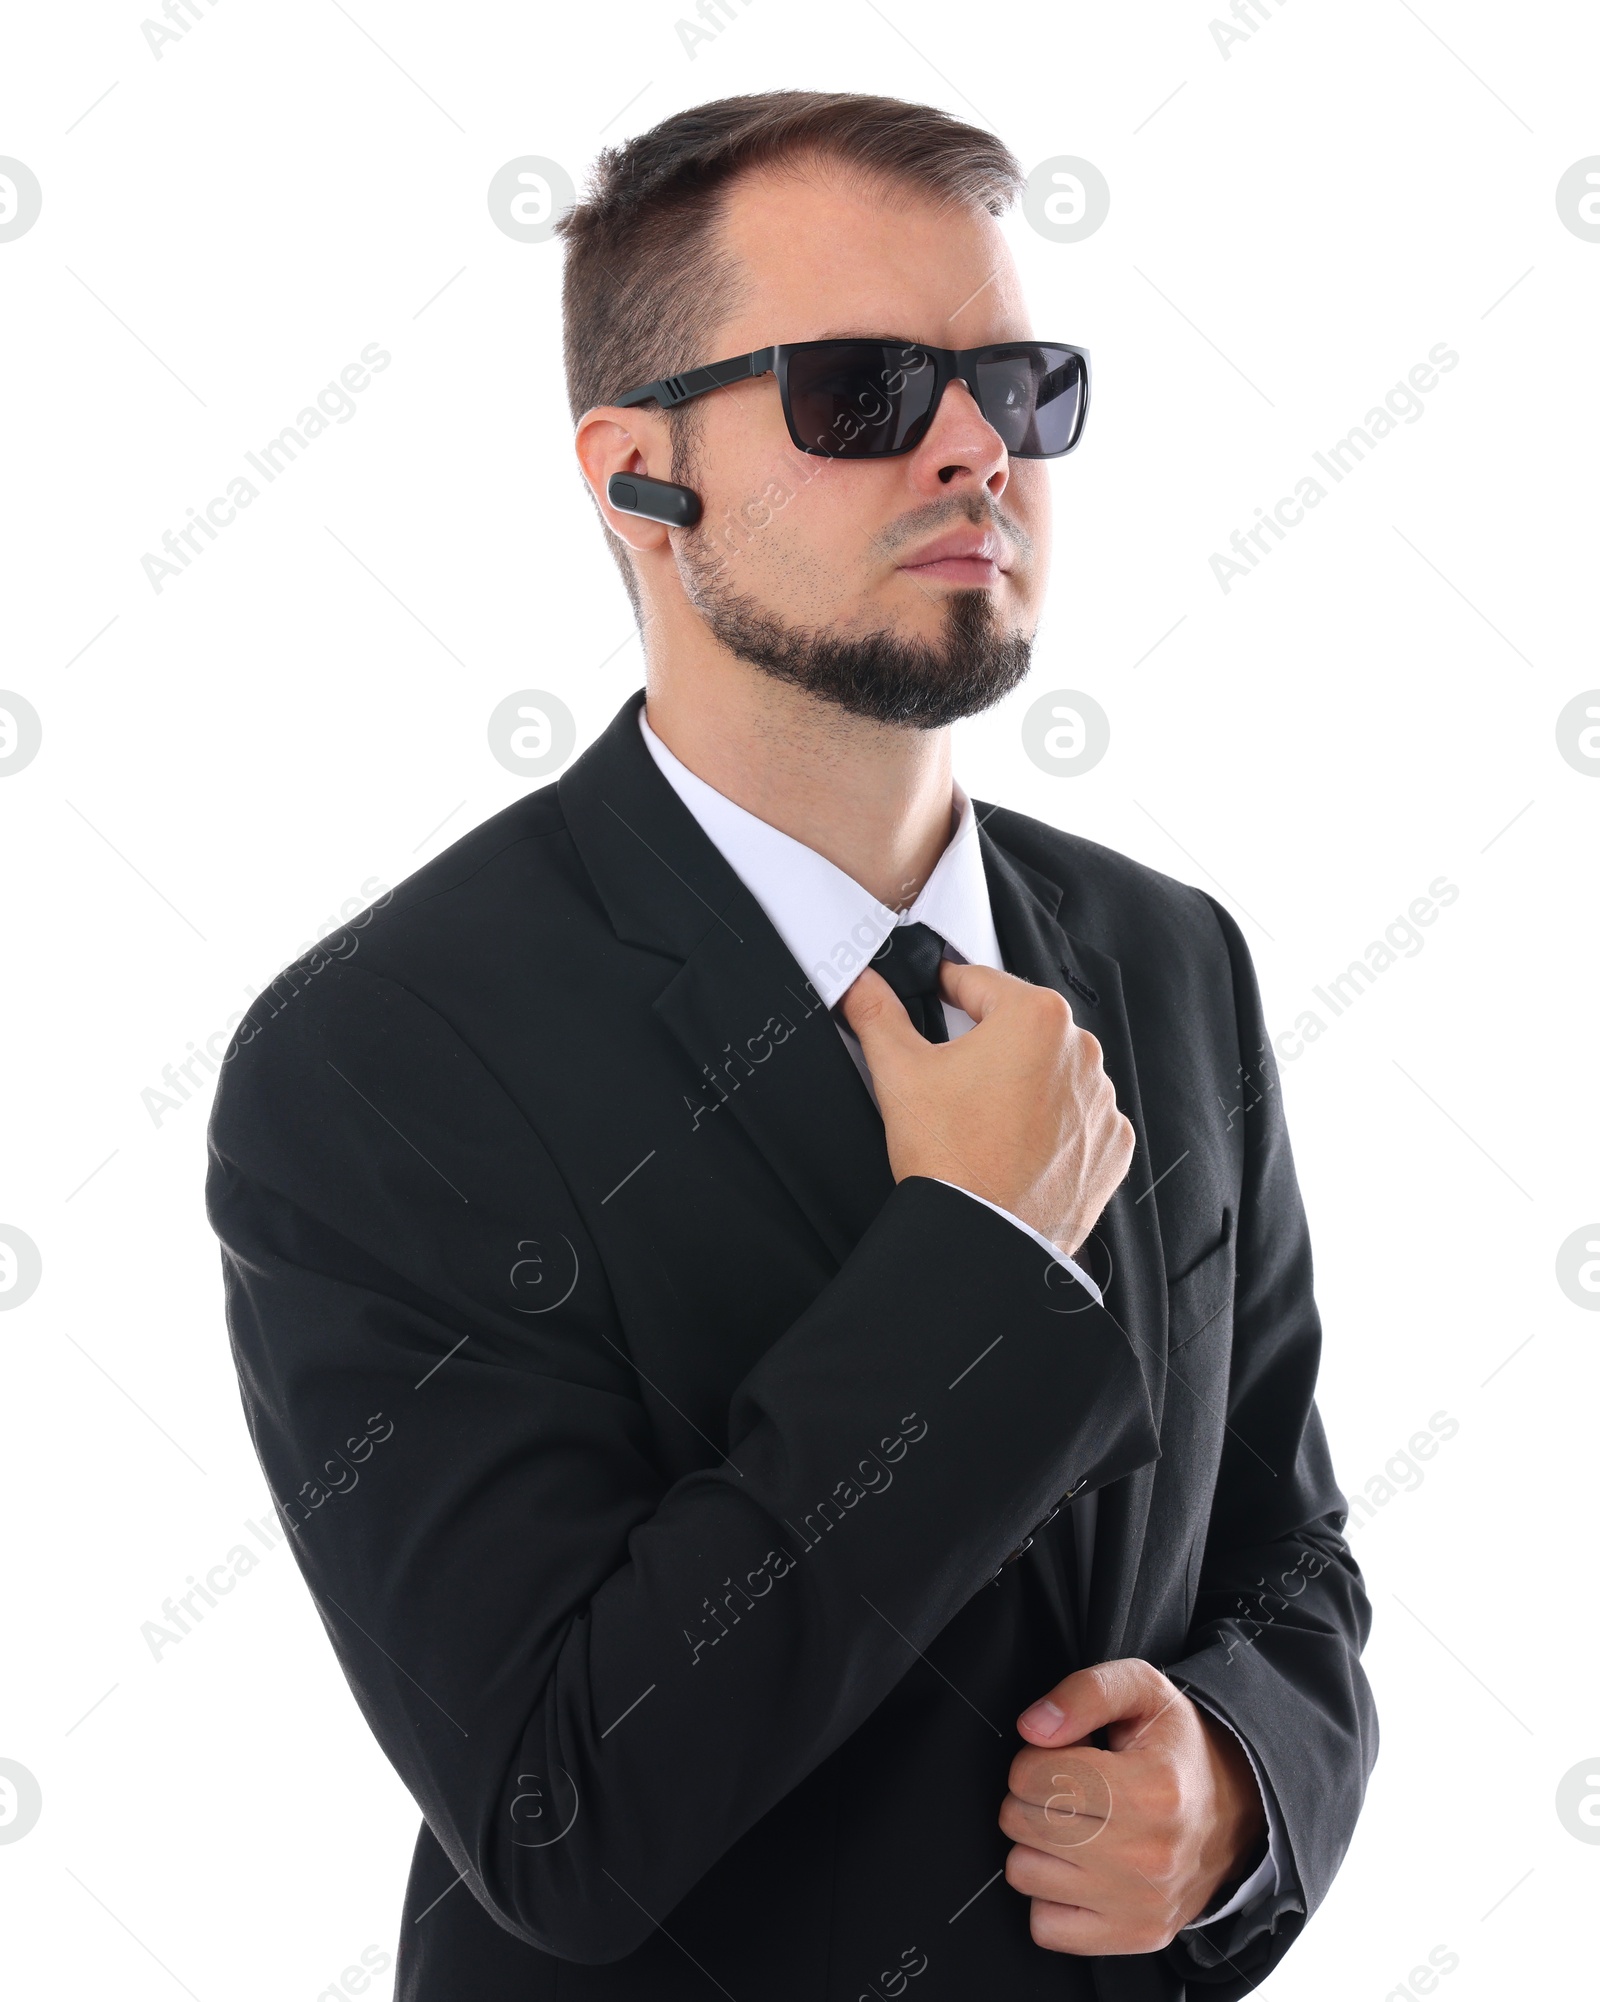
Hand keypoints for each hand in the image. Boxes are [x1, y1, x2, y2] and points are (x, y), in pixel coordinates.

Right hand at [837, 959, 1133, 1256]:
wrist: (985, 1238)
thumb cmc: (953, 1161)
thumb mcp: (899, 1073)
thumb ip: (877, 1014)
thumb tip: (863, 986)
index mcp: (1035, 1018)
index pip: (980, 982)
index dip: (946, 988)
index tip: (937, 994)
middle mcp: (1080, 1052)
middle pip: (1020, 1028)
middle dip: (987, 1043)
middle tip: (953, 1077)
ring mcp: (1101, 1100)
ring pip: (1051, 1071)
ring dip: (1023, 1082)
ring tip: (984, 1118)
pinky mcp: (1110, 1142)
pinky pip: (1078, 1115)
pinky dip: (1052, 1123)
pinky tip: (1015, 1141)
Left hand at [999, 1658, 1267, 1954]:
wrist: (1237, 1809)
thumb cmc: (1176, 1747)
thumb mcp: (1141, 1691)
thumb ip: (1083, 1692)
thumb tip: (1032, 1728)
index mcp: (1152, 1787)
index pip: (1032, 1776)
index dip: (1034, 1758)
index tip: (1064, 1758)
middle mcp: (1150, 1854)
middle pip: (1022, 1823)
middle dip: (1031, 1799)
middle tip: (1069, 1792)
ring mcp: (1143, 1904)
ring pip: (1024, 1874)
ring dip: (1037, 1848)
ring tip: (1076, 1828)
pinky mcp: (1136, 1937)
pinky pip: (1046, 1926)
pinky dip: (1051, 1898)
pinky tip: (1080, 1870)